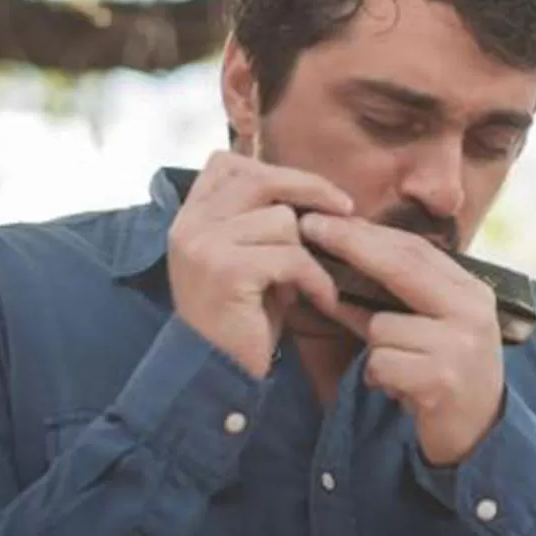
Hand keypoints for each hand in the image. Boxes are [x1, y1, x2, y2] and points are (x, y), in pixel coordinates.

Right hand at [167, 151, 352, 378]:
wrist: (216, 373)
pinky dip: (314, 280)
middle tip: (346, 209)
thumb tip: (315, 189)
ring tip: (301, 283)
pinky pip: (292, 257)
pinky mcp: (227, 270)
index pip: (228, 163)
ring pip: (283, 221)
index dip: (277, 171)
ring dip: (307, 254)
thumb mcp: (244, 255)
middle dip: (311, 191)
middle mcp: (189, 224)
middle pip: (261, 179)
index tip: (313, 191)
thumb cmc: (242, 314)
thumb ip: (258, 217)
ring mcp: (204, 245)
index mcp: (190, 215)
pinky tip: (316, 300)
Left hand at [298, 212, 503, 465]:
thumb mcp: (430, 329)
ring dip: (375, 350)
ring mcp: (460, 344)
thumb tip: (336, 269)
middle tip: (311, 229)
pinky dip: (379, 377)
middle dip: (351, 247)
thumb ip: (393, 300)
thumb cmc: (446, 375)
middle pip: (401, 267)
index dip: (367, 233)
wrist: (481, 436)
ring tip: (399, 370)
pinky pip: (382, 363)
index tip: (327, 219)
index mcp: (471, 292)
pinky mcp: (442, 379)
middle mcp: (472, 311)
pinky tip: (401, 391)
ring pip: (382, 326)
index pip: (415, 250)